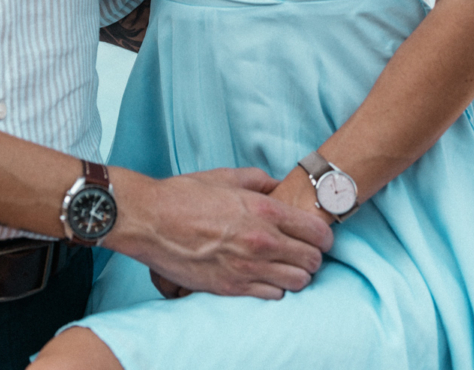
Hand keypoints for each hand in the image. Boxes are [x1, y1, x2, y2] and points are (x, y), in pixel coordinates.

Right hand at [111, 166, 330, 300]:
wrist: (150, 220)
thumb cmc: (183, 195)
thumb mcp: (223, 177)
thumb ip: (257, 180)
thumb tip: (277, 185)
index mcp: (263, 210)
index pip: (316, 232)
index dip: (323, 236)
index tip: (318, 236)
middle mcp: (262, 241)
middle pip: (312, 261)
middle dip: (312, 256)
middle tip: (301, 251)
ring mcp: (248, 268)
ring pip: (298, 282)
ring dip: (296, 274)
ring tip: (284, 266)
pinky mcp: (233, 288)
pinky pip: (273, 296)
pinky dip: (275, 288)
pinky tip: (264, 276)